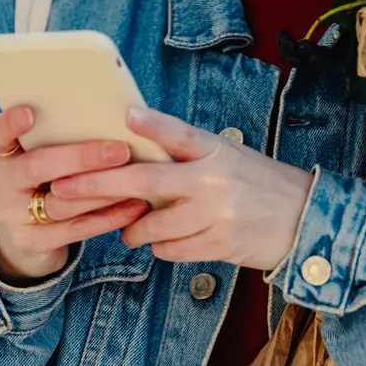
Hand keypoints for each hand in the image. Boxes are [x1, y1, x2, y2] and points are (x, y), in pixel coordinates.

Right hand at [0, 105, 151, 283]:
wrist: (24, 240)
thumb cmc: (43, 185)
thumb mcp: (40, 161)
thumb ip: (62, 141)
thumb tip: (118, 117)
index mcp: (5, 154)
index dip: (8, 123)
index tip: (29, 113)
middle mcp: (3, 182)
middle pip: (38, 166)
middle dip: (82, 158)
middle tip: (120, 151)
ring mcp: (13, 215)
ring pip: (61, 201)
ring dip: (102, 190)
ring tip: (135, 178)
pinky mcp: (32, 242)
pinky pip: (75, 229)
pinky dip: (108, 218)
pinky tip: (134, 206)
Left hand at [48, 107, 315, 270]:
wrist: (302, 218)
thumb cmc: (254, 181)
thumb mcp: (226, 154)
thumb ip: (186, 151)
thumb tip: (134, 138)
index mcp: (215, 149)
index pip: (180, 133)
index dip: (152, 124)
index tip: (126, 115)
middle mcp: (213, 179)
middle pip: (145, 180)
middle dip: (98, 185)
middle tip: (63, 189)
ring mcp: (215, 214)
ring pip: (151, 225)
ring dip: (131, 229)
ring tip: (126, 227)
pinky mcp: (218, 245)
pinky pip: (170, 250)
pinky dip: (158, 247)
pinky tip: (160, 241)